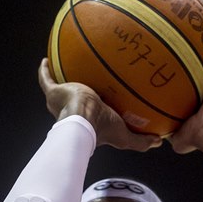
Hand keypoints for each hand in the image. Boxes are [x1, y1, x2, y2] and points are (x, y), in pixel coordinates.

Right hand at [38, 58, 161, 150]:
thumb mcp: (125, 136)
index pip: (89, 117)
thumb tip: (158, 142)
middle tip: (86, 82)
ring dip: (60, 81)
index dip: (93, 112)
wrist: (82, 119)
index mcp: (86, 123)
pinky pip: (46, 79)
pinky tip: (46, 59)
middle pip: (72, 103)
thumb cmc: (101, 129)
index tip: (101, 104)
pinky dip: (44, 70)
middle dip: (76, 94)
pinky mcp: (53, 92)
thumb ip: (140, 141)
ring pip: (58, 90)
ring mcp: (59, 102)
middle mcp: (70, 113)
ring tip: (66, 69)